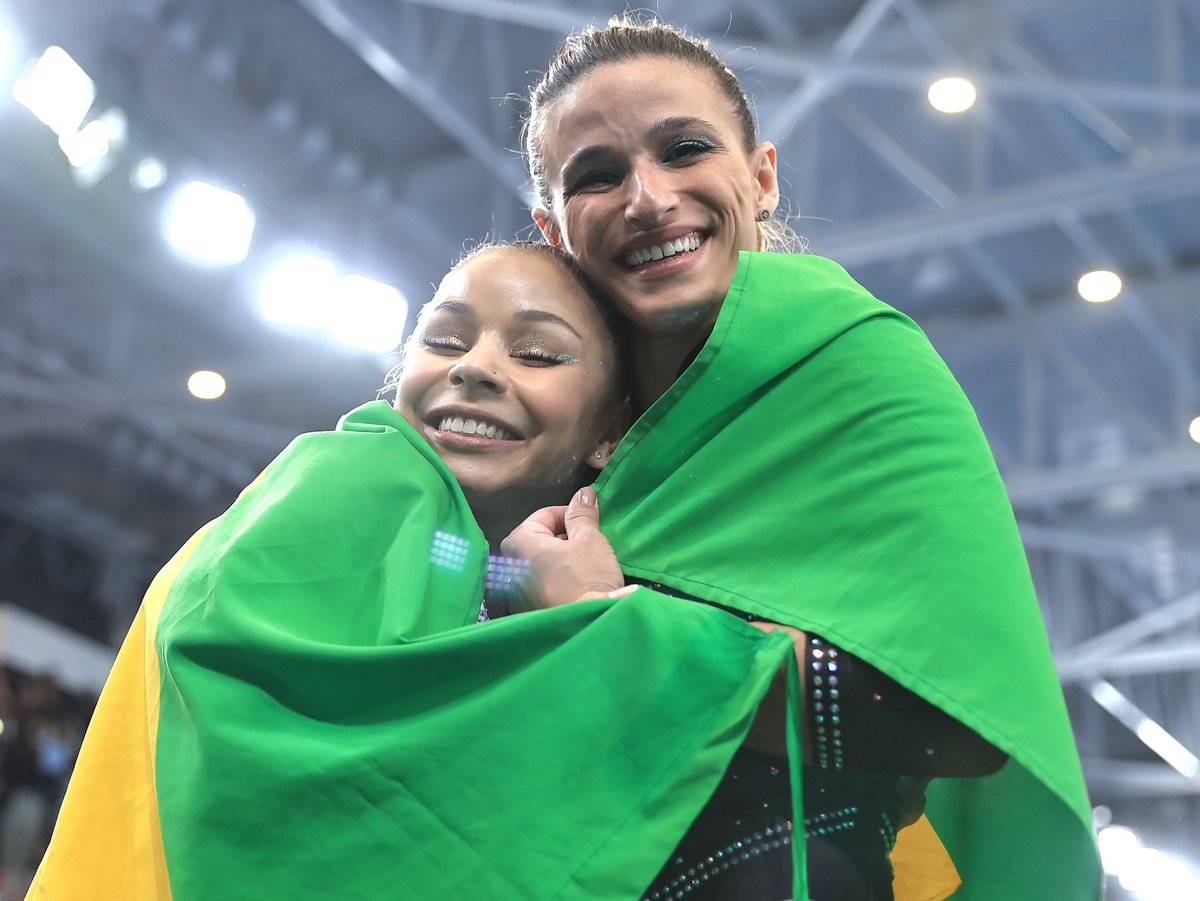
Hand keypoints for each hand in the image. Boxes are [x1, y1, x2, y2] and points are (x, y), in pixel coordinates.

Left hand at [500, 487, 628, 610]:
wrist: (588, 625)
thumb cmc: (587, 578)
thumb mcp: (590, 539)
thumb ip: (582, 514)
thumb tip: (583, 494)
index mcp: (519, 542)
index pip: (545, 515)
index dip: (571, 515)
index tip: (590, 523)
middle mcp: (509, 565)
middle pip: (540, 539)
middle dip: (565, 538)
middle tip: (590, 545)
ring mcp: (515, 592)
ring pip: (541, 563)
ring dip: (561, 559)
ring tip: (586, 566)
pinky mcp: (526, 611)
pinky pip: (542, 586)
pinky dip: (557, 581)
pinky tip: (576, 586)